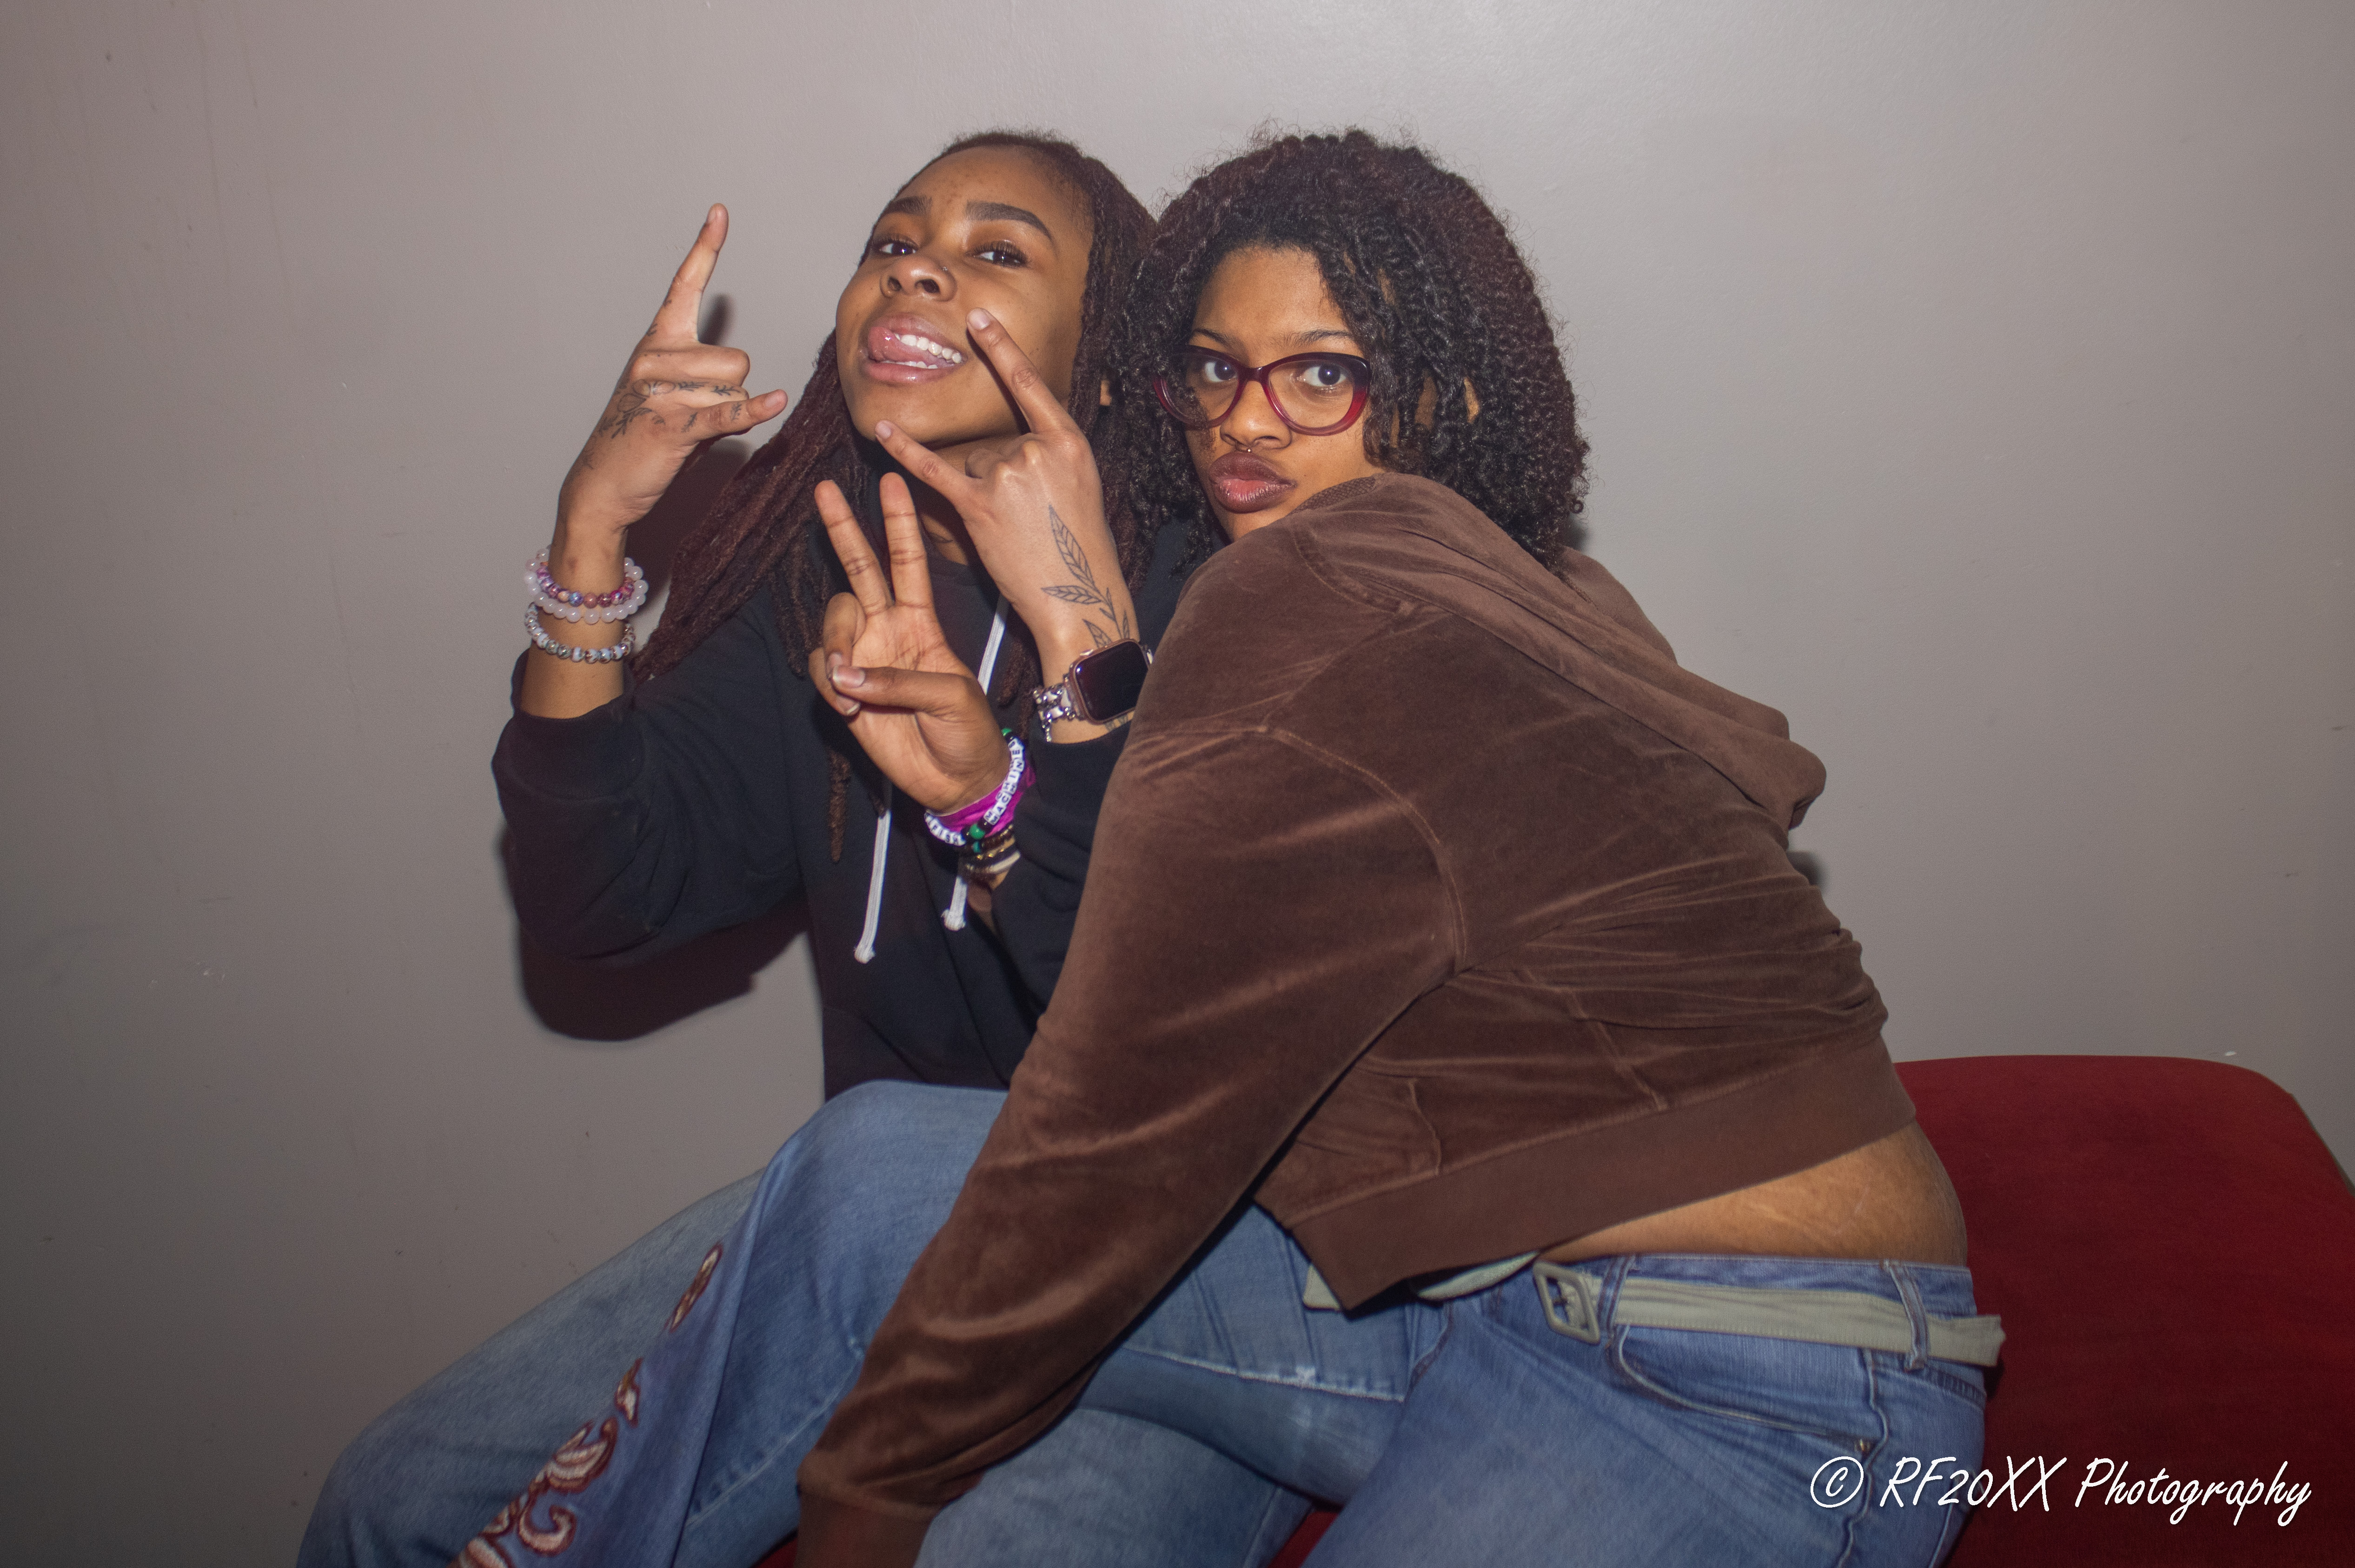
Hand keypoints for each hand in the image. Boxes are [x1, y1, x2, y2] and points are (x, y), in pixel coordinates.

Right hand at [556, 205, 788, 538]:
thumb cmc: (646, 436)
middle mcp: (656, 357)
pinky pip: (726, 412)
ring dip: (727, 413)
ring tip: (690, 428)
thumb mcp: (676, 396)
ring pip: (735, 388)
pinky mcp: (672, 425)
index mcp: (658, 341)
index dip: (705, 249)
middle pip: (737, 358)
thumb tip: (753, 386)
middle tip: (696, 412)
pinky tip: (775, 403)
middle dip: (733, 389)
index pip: (685, 285)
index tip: (720, 212)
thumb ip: (710, 378)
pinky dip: (752, 412)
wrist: (606, 481)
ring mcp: (661, 391)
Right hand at [811, 474, 1012, 813]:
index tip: (893, 480)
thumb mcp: (950, 695)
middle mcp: (889, 629)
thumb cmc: (967, 730)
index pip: (907, 560)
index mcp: (922, 620)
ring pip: (833, 620)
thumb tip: (846, 675)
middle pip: (859, 568)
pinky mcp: (846, 690)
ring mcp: (865, 656)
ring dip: (834, 644)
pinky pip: (822, 670)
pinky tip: (851, 708)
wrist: (957, 777)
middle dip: (843, 527)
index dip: (899, 522)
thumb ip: (897, 681)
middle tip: (825, 490)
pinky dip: (830, 684)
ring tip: (849, 683)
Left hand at [869, 310, 1136, 684]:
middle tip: (1031, 519)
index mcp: (1070, 442)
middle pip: (996, 441)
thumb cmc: (1080, 549)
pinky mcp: (978, 506)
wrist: (1080, 597)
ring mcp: (1007, 476)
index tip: (978, 318)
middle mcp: (1037, 450)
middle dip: (1001, 476)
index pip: (1030, 386)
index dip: (1002, 350)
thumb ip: (1051, 456)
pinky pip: (935, 471)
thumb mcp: (1081, 487)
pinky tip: (882, 429)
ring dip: (983, 494)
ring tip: (1015, 531)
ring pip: (974, 464)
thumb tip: (1015, 447)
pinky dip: (906, 451)